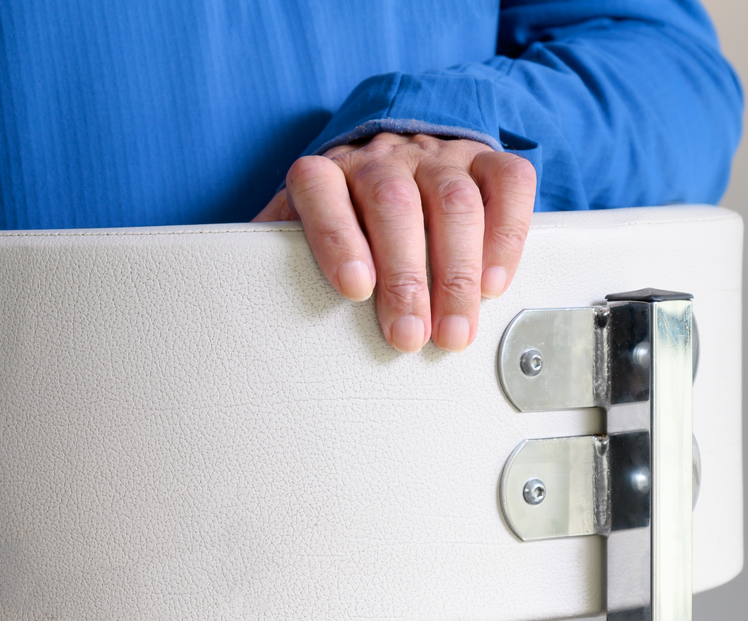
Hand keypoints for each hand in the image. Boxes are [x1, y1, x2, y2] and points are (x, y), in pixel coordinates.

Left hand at [254, 132, 535, 353]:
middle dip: (405, 276)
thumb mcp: (296, 233)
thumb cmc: (340, 218)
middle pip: (395, 204)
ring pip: (454, 201)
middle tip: (409, 337)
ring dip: (456, 273)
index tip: (354, 288)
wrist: (390, 157)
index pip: (321, 190)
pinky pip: (508, 185)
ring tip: (452, 331)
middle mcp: (380, 157)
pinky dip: (506, 236)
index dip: (336, 237)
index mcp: (326, 172)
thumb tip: (240, 305)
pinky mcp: (484, 160)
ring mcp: (435, 155)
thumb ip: (272, 260)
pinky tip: (491, 285)